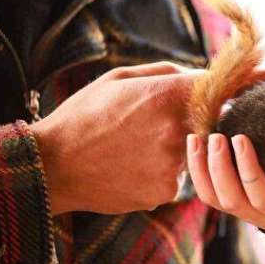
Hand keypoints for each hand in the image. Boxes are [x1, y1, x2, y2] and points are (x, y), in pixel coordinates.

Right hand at [30, 61, 198, 214]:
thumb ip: (166, 72)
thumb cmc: (83, 116)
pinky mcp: (166, 191)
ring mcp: (173, 165)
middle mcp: (175, 131)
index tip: (198, 95)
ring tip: (133, 148)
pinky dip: (158, 173)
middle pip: (206, 123)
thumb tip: (199, 75)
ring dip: (171, 150)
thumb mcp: (118, 79)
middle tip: (151, 125)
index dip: (208, 91)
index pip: (213, 89)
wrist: (52, 166)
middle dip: (187, 122)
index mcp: (165, 96)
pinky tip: (130, 168)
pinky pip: (174, 177)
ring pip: (188, 153)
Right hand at [186, 132, 264, 230]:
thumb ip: (245, 165)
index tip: (193, 139)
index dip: (197, 170)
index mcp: (249, 210)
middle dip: (216, 167)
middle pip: (229, 198)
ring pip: (258, 195)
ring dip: (244, 166)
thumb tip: (218, 125)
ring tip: (239, 139)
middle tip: (215, 137)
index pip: (212, 196)